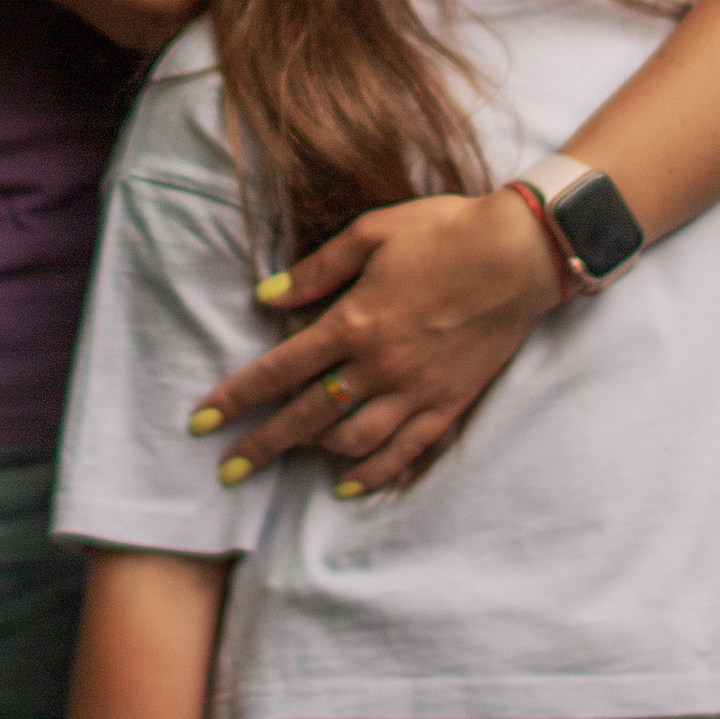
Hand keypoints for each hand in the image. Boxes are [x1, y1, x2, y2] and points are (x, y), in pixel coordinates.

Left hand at [189, 188, 562, 494]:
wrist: (518, 254)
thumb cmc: (443, 232)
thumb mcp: (371, 234)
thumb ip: (316, 270)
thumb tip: (265, 297)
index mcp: (352, 321)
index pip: (278, 371)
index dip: (235, 399)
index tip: (201, 423)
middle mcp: (378, 366)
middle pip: (306, 418)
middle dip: (261, 447)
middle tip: (227, 472)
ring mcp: (415, 390)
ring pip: (352, 441)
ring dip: (314, 455)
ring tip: (292, 458)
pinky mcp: (448, 404)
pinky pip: (404, 452)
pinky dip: (372, 475)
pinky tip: (348, 486)